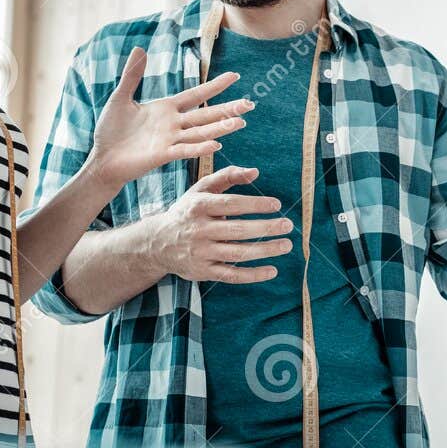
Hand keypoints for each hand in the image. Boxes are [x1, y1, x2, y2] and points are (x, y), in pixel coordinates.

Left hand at [90, 47, 252, 187]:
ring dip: (221, 128)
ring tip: (240, 122)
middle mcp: (173, 124)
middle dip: (228, 109)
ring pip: (200, 132)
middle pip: (206, 114)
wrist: (102, 158)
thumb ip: (133, 75)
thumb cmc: (110, 130)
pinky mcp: (162, 155)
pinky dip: (199, 148)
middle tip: (250, 104)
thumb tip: (139, 48)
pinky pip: (184, 151)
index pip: (195, 95)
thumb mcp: (120, 97)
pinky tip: (216, 144)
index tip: (234, 76)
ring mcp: (169, 140)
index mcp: (166, 109)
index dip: (214, 86)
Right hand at [150, 165, 293, 282]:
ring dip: (264, 250)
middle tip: (288, 225)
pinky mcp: (203, 271)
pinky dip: (253, 275)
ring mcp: (201, 252)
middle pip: (236, 230)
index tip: (276, 205)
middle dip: (265, 228)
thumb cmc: (188, 212)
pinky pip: (231, 275)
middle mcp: (198, 230)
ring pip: (237, 253)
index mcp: (198, 206)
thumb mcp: (201, 190)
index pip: (230, 204)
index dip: (254, 204)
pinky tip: (272, 271)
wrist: (157, 243)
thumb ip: (227, 177)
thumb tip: (255, 172)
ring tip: (286, 245)